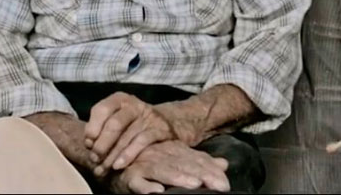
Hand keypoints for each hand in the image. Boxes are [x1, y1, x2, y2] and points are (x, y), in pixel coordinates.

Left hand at [85, 92, 186, 175]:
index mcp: (119, 99)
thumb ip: (101, 127)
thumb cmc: (132, 124)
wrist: (166, 122)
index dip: (92, 128)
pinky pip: (142, 142)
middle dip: (102, 144)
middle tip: (94, 159)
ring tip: (103, 168)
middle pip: (114, 124)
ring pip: (126, 136)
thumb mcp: (117, 117)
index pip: (102, 109)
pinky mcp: (160, 128)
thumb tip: (89, 144)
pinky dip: (128, 155)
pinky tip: (119, 165)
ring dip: (112, 155)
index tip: (88, 144)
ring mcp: (148, 116)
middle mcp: (134, 105)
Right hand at [107, 141, 229, 193]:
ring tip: (194, 185)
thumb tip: (224, 164)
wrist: (116, 161)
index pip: (196, 159)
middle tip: (217, 184)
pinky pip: (138, 181)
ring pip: (163, 170)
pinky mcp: (129, 176)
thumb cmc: (150, 163)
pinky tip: (157, 191)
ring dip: (178, 178)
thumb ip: (199, 161)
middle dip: (201, 174)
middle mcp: (162, 154)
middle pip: (184, 163)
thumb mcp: (177, 159)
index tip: (224, 183)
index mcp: (175, 150)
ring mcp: (145, 164)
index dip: (211, 170)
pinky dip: (146, 187)